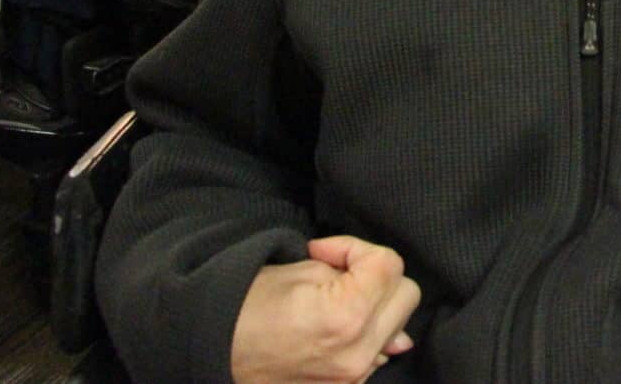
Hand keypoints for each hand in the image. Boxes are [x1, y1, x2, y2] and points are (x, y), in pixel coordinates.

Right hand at [231, 236, 420, 383]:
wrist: (214, 353)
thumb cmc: (248, 307)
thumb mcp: (299, 271)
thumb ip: (351, 271)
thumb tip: (379, 284)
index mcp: (346, 317)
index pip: (389, 266)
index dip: (357, 249)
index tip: (326, 252)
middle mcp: (358, 353)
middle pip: (407, 295)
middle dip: (379, 275)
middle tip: (340, 273)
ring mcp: (354, 377)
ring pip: (399, 326)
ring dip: (378, 306)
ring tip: (337, 301)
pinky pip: (379, 353)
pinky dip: (369, 334)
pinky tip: (337, 328)